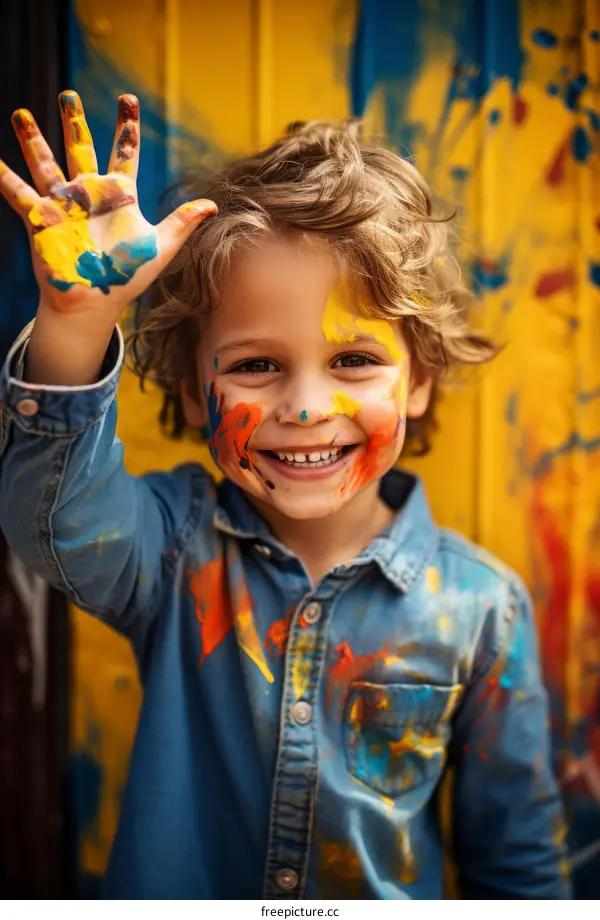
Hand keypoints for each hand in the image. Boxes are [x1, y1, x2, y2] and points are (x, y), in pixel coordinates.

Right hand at [0, 90, 215, 321]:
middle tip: (69, 94)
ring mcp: (63, 205)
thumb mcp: (160, 247)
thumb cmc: (126, 278)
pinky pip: (17, 194)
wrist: (94, 304)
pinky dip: (4, 177)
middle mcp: (89, 194)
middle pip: (80, 148)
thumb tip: (213, 205)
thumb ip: (182, 222)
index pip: (124, 153)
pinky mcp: (41, 219)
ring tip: (21, 113)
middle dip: (74, 121)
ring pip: (45, 163)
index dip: (126, 128)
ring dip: (33, 140)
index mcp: (119, 197)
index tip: (128, 99)